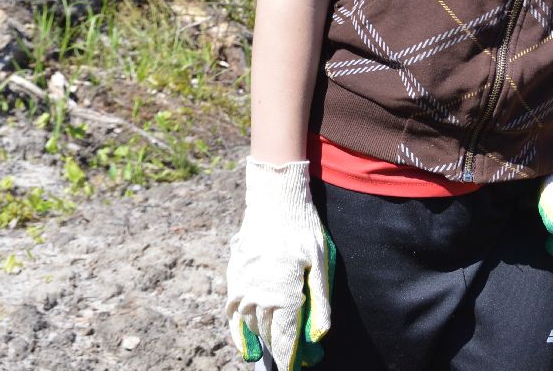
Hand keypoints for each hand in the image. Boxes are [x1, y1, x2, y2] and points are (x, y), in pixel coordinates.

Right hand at [225, 158, 333, 368]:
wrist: (274, 199)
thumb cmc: (303, 229)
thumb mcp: (319, 264)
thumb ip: (320, 303)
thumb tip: (318, 337)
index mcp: (283, 295)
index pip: (285, 341)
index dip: (292, 359)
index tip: (301, 366)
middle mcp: (258, 296)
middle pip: (269, 336)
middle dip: (284, 350)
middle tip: (300, 355)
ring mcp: (242, 287)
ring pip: (252, 326)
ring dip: (265, 340)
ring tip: (279, 347)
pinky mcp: (234, 277)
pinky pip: (232, 313)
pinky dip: (239, 332)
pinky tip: (247, 343)